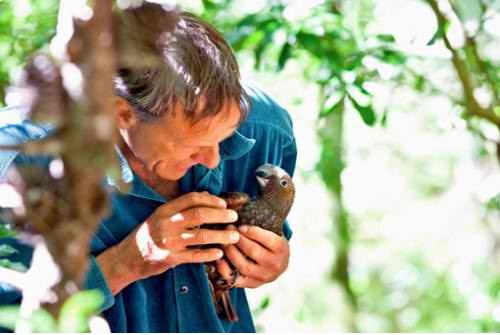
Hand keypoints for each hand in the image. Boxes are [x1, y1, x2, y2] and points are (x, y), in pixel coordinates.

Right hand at [97, 192, 239, 294]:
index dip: (210, 200)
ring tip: (234, 236)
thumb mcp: (160, 216)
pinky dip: (209, 254)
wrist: (127, 257)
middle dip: (220, 215)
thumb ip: (180, 206)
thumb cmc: (148, 234)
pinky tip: (219, 253)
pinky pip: (194, 255)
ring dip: (221, 236)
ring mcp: (168, 241)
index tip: (224, 204)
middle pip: (199, 215)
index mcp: (164, 210)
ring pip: (201, 235)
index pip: (191, 199)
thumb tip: (205, 194)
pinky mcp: (170, 258)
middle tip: (234, 217)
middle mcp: (166, 223)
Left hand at [217, 225, 288, 288]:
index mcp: (282, 249)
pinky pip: (236, 279)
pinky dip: (224, 270)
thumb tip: (239, 215)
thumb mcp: (273, 232)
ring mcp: (264, 277)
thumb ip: (260, 227)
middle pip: (253, 251)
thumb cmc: (271, 243)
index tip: (239, 226)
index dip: (251, 232)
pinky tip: (218, 259)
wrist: (279, 265)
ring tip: (222, 241)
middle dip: (237, 239)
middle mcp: (275, 265)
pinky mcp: (253, 284)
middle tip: (227, 229)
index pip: (267, 239)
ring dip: (230, 252)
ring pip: (243, 265)